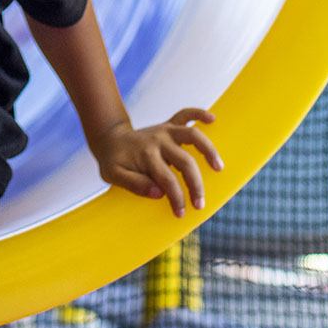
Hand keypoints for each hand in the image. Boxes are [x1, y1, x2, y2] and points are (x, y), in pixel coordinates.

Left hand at [92, 108, 222, 217]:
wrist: (109, 138)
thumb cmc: (113, 161)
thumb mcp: (113, 175)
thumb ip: (134, 184)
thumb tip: (158, 194)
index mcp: (146, 155)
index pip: (167, 180)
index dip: (177, 198)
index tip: (180, 213)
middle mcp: (158, 140)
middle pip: (185, 161)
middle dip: (195, 185)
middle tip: (199, 204)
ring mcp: (164, 130)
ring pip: (191, 135)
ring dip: (208, 150)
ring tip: (218, 167)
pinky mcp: (168, 125)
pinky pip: (185, 114)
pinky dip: (198, 113)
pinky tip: (212, 118)